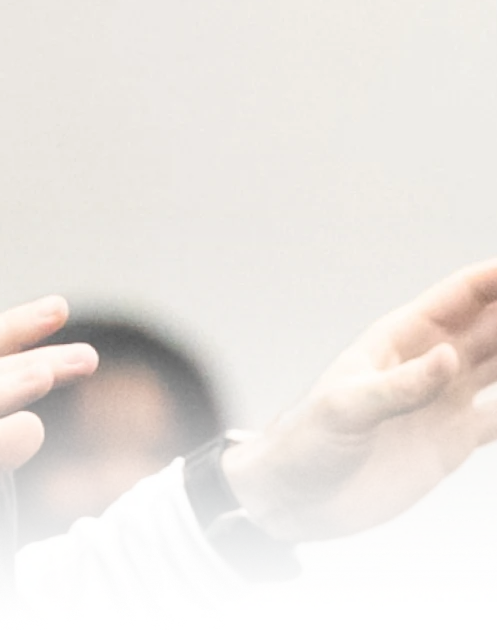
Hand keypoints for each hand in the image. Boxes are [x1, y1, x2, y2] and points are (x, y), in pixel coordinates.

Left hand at [223, 257, 496, 542]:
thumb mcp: (347, 409)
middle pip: (492, 328)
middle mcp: (427, 364)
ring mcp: (442, 402)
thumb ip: (399, 386)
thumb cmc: (307, 441)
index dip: (496, 279)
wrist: (297, 496)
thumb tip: (450, 357)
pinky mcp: (452, 442)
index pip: (459, 298)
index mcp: (399, 341)